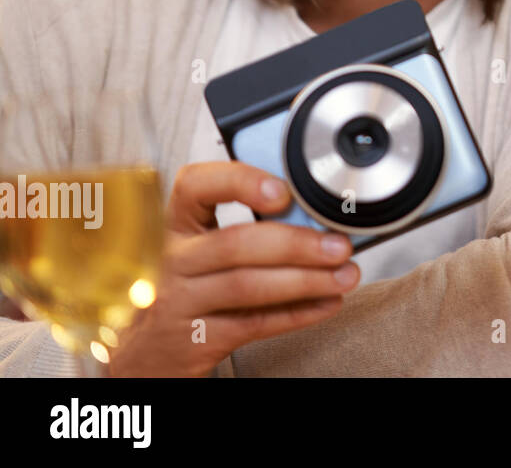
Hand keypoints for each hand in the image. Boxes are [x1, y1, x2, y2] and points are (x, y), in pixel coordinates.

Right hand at [106, 161, 360, 376]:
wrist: (139, 355)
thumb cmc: (179, 289)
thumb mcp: (194, 250)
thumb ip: (238, 229)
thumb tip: (313, 220)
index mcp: (172, 224)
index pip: (195, 185)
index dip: (240, 181)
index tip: (282, 190)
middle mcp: (168, 259)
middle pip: (236, 243)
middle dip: (297, 243)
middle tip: (339, 245)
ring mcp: (177, 301)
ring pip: (247, 286)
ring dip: (306, 280)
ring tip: (344, 275)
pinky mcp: (192, 340)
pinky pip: (253, 324)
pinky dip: (297, 313)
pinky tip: (326, 303)